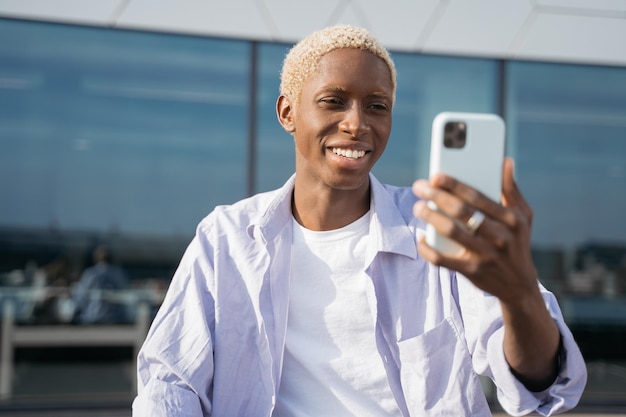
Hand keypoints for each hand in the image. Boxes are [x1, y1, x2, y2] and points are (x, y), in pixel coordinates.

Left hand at [412, 157, 560, 388]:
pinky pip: (443, 260)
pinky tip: (420, 238)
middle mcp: (500, 236)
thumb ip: (511, 189)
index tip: (436, 175)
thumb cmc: (517, 242)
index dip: (454, 184)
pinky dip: (428, 249)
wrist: (519, 286)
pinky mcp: (472, 272)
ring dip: (431, 218)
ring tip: (418, 207)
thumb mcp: (523, 216)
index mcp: (511, 219)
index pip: (477, 197)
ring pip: (452, 232)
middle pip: (462, 212)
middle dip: (437, 196)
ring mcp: (486, 255)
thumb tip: (505, 161)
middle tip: (419, 187)